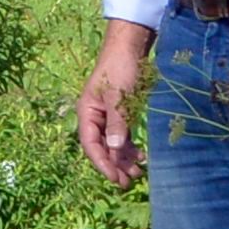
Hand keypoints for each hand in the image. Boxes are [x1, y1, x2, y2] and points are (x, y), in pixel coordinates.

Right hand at [74, 28, 150, 186]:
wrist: (130, 46)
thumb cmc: (120, 68)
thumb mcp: (118, 97)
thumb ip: (117, 123)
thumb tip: (114, 149)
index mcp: (87, 112)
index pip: (91, 145)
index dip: (102, 164)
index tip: (115, 178)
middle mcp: (95, 117)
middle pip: (102, 148)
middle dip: (114, 165)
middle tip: (129, 182)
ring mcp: (108, 115)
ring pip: (113, 144)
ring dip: (123, 159)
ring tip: (138, 172)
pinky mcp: (120, 112)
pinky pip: (122, 136)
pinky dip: (130, 147)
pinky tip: (141, 155)